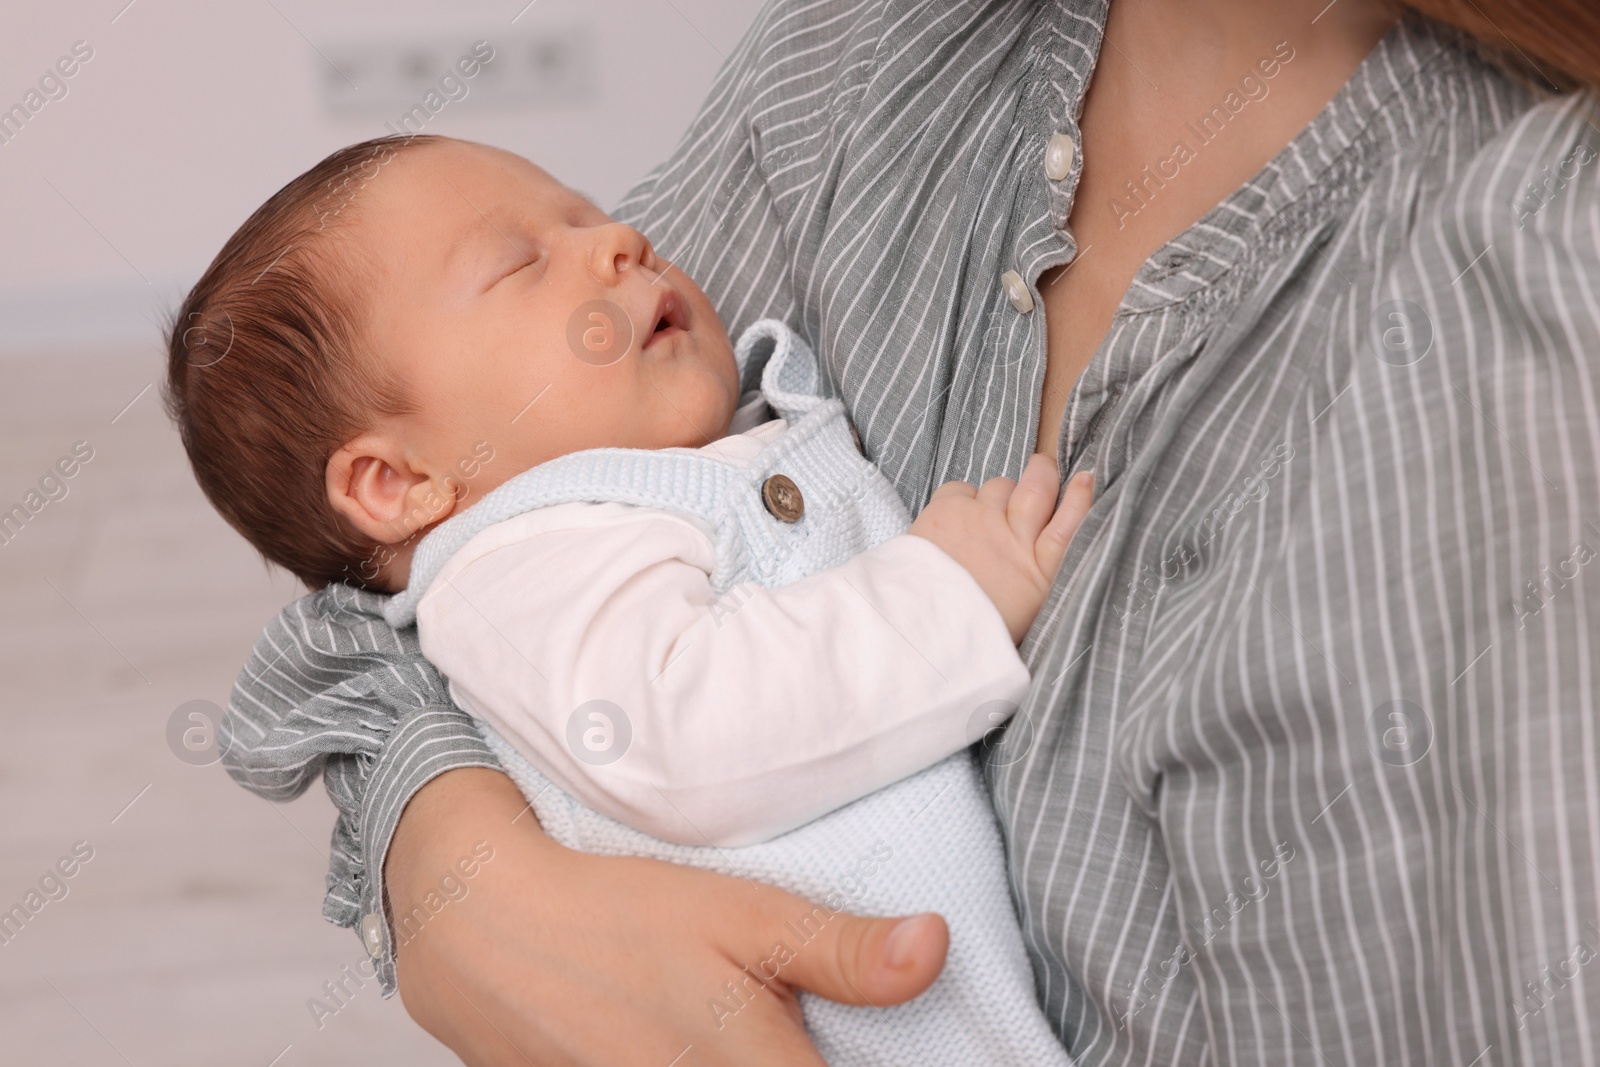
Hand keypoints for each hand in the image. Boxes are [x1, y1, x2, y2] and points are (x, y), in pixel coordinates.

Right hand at [387, 768, 950, 1065]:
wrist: (485, 935)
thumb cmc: (620, 918)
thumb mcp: (745, 915)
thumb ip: (844, 952)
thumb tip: (936, 951)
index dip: (868, 1059)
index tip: (879, 1039)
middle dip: (809, 1056)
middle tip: (799, 1023)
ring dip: (762, 1061)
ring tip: (744, 1022)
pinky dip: (711, 1066)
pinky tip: (697, 1035)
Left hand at [908, 454, 1092, 642]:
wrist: (926, 633)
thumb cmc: (974, 630)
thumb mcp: (1022, 615)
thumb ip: (1034, 582)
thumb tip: (1033, 559)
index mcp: (1041, 574)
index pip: (1073, 522)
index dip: (1080, 496)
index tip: (1084, 479)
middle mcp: (1016, 540)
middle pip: (1039, 487)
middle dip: (1043, 471)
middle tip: (1041, 467)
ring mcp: (983, 520)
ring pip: (1000, 486)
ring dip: (996, 495)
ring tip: (982, 519)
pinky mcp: (949, 511)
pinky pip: (961, 488)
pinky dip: (960, 499)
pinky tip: (953, 521)